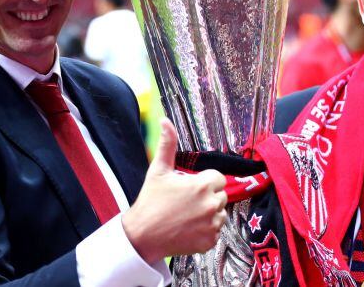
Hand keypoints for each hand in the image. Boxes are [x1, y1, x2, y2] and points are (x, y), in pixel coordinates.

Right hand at [122, 118, 227, 263]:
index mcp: (203, 185)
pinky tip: (188, 229)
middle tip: (186, 203)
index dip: (205, 182)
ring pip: (220, 214)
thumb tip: (165, 121)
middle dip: (207, 198)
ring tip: (187, 216)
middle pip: (221, 196)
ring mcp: (212, 225)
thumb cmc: (150, 201)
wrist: (142, 235)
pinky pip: (215, 232)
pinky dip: (205, 231)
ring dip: (209, 215)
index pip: (218, 179)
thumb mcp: (158, 170)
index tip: (191, 188)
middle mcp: (211, 204)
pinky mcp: (210, 242)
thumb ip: (167, 144)